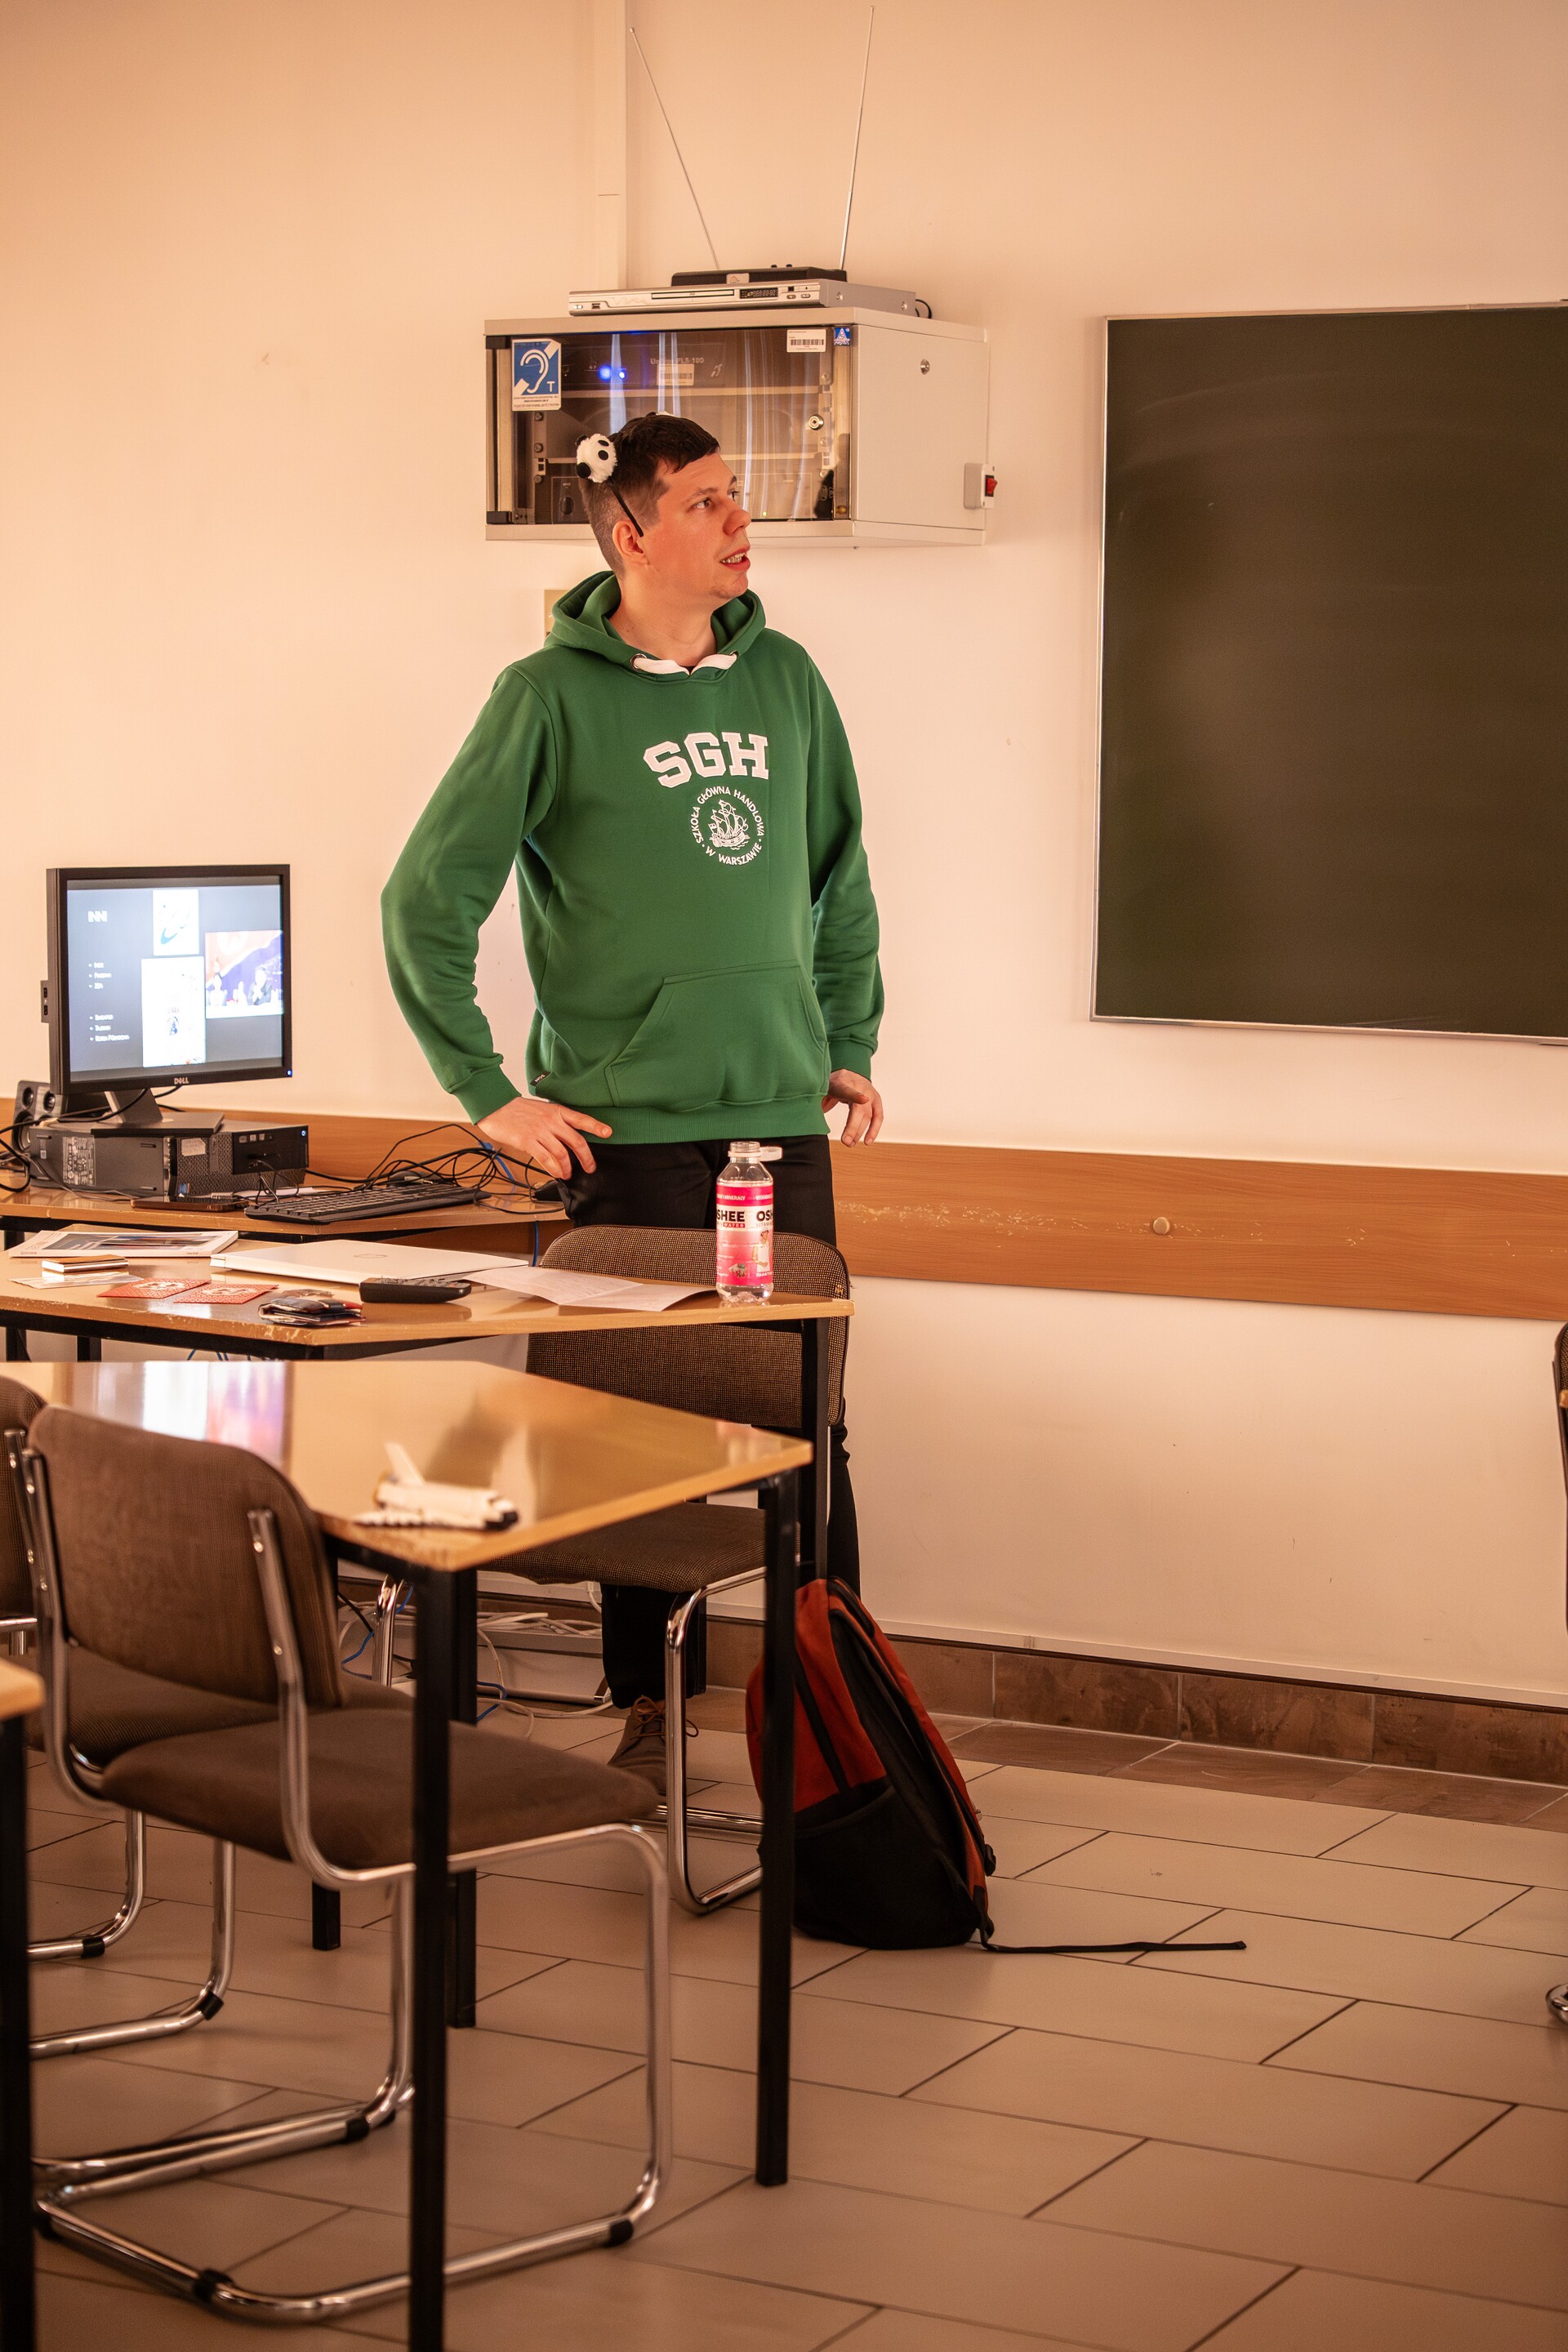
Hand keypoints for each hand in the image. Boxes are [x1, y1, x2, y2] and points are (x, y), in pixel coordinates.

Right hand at [477, 1094, 611, 1181]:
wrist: (496, 1107)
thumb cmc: (518, 1110)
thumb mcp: (542, 1109)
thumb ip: (555, 1121)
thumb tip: (567, 1137)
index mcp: (556, 1111)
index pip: (581, 1119)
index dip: (596, 1126)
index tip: (608, 1133)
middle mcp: (551, 1121)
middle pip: (576, 1141)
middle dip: (586, 1158)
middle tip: (590, 1167)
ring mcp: (540, 1131)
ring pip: (562, 1154)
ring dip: (568, 1167)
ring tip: (568, 1173)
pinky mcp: (528, 1142)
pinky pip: (546, 1159)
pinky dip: (554, 1169)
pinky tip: (557, 1173)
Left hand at [823, 1069, 882, 1144]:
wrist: (845, 1076)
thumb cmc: (831, 1087)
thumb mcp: (820, 1091)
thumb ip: (818, 1103)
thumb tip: (812, 1121)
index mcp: (841, 1082)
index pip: (847, 1089)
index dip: (855, 1095)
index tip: (863, 1100)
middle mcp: (858, 1085)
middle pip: (858, 1107)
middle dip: (853, 1126)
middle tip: (845, 1142)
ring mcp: (869, 1091)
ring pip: (868, 1114)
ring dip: (859, 1131)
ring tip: (850, 1143)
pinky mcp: (876, 1099)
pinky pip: (878, 1116)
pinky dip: (873, 1129)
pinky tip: (867, 1141)